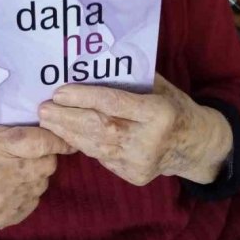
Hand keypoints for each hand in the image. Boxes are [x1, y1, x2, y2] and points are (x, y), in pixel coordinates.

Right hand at [0, 118, 74, 228]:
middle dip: (44, 157)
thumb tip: (55, 119)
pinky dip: (28, 193)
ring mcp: (1, 200)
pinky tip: (11, 186)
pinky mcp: (2, 217)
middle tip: (30, 154)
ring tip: (17, 169)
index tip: (67, 140)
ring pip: (42, 184)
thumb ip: (19, 122)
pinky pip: (33, 202)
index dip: (57, 141)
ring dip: (36, 175)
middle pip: (47, 165)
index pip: (39, 144)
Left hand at [37, 74, 231, 186]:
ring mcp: (141, 162)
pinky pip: (102, 157)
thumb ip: (130, 78)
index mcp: (159, 113)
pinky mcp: (134, 176)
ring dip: (68, 133)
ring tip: (48, 121)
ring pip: (97, 147)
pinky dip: (83, 144)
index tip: (59, 92)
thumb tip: (92, 63)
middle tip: (43, 109)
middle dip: (68, 118)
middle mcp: (149, 140)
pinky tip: (66, 134)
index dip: (85, 97)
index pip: (114, 103)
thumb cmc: (173, 106)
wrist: (195, 145)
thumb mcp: (159, 87)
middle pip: (101, 128)